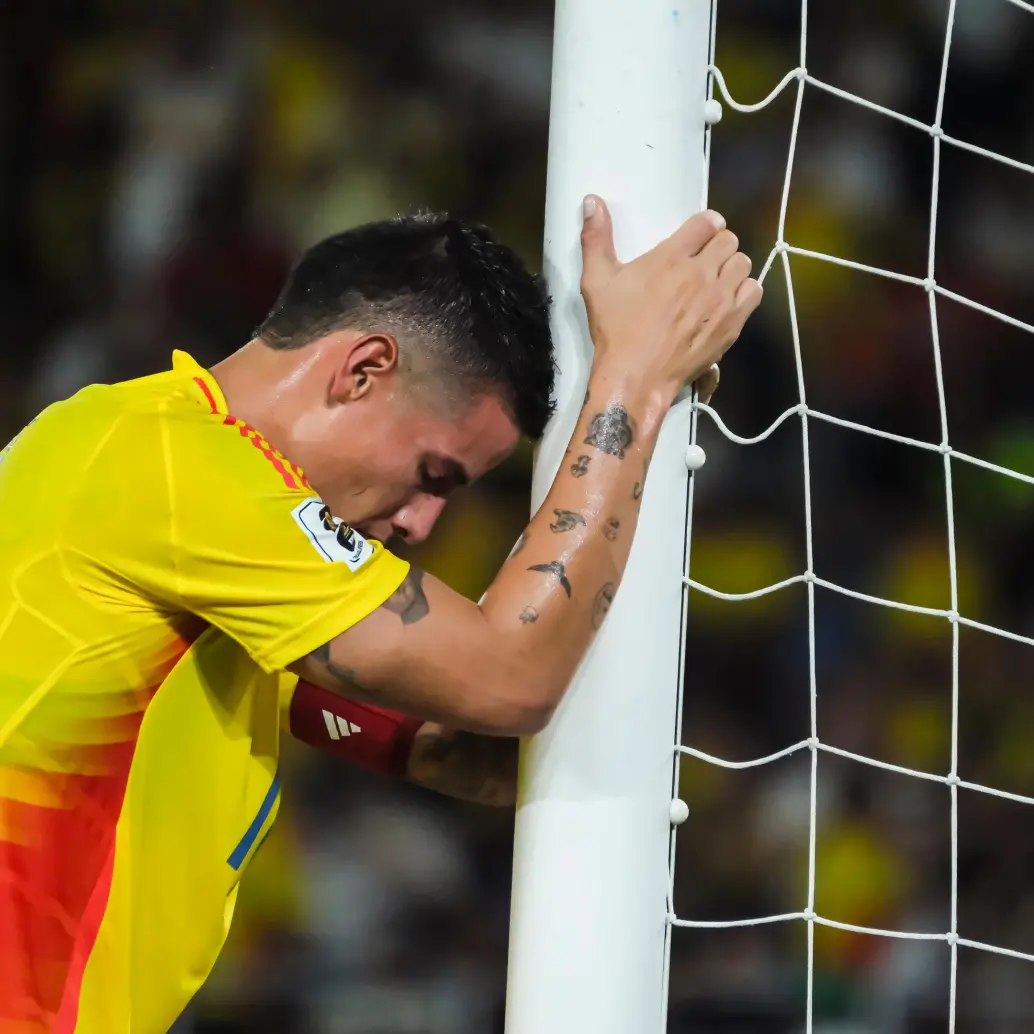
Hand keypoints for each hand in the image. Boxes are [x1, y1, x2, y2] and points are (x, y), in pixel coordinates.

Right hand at [579, 196, 760, 398]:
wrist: (637, 376)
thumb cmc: (615, 330)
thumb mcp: (596, 283)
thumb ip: (596, 239)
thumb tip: (592, 200)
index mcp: (671, 257)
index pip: (707, 222)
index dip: (705, 225)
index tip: (700, 234)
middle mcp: (702, 273)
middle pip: (729, 240)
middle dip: (718, 245)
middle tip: (705, 260)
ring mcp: (720, 299)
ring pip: (743, 264)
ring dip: (731, 267)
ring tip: (716, 280)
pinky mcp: (731, 323)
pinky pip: (753, 292)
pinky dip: (744, 291)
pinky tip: (727, 300)